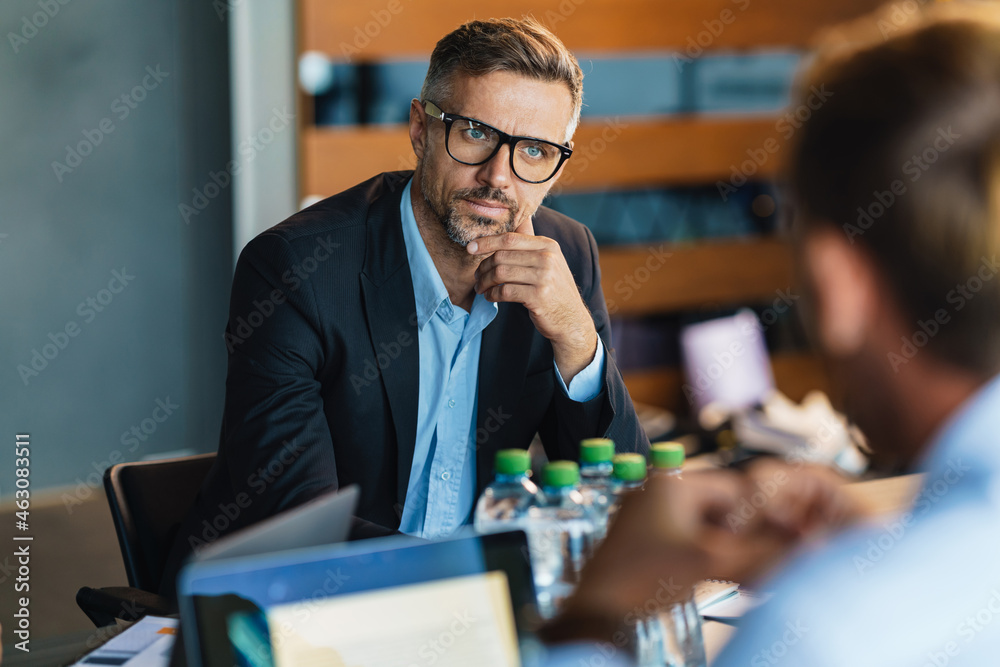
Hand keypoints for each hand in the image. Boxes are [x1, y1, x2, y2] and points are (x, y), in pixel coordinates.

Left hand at [468, 215, 597, 381]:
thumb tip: (510, 228)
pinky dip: (493, 294)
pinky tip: (491, 297)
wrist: (572, 319)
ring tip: (481, 289)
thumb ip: (529, 247)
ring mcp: (544, 277)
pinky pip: (505, 291)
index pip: (510, 238)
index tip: (470, 248)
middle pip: (502, 256)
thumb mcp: (548, 263)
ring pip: (500, 273)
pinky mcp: (538, 296)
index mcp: (548, 246)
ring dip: (485, 282)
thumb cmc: (554, 290)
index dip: (486, 242)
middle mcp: (547, 258)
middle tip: (477, 278)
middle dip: (483, 267)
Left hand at [542, 464, 861, 644]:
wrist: (599, 611)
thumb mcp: (709, 561)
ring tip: (759, 565)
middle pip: (723, 506)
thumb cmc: (641, 579)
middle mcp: (659, 492)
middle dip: (751, 530)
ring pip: (709, 526)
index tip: (793, 531)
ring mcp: (651, 517)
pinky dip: (714, 554)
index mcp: (671, 483)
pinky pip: (692, 540)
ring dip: (735, 545)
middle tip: (781, 550)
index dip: (767, 510)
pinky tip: (733, 573)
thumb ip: (759, 551)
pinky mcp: (648, 541)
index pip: (734, 486)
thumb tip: (805, 544)